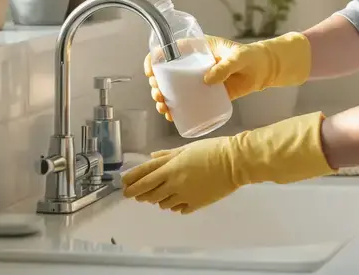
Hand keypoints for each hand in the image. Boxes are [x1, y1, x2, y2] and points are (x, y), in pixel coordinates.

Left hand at [121, 111, 334, 213]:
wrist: (235, 162)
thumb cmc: (213, 149)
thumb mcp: (186, 148)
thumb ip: (167, 155)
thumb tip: (152, 157)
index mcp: (170, 166)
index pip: (143, 175)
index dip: (131, 181)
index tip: (123, 185)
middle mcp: (173, 182)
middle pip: (148, 192)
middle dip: (139, 193)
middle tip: (134, 194)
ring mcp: (183, 195)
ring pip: (161, 203)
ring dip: (158, 199)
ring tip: (160, 194)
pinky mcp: (195, 204)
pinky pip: (178, 208)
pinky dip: (175, 205)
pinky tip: (179, 199)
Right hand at [143, 33, 312, 121]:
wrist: (264, 70)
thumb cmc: (250, 56)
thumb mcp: (237, 57)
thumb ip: (225, 66)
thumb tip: (208, 80)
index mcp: (197, 49)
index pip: (169, 51)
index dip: (155, 60)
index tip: (150, 72)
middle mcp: (193, 65)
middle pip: (167, 74)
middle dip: (156, 85)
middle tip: (158, 94)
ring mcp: (198, 80)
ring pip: (174, 89)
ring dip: (163, 99)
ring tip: (163, 108)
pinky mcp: (206, 94)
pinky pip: (187, 102)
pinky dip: (177, 109)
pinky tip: (171, 116)